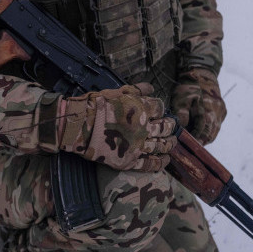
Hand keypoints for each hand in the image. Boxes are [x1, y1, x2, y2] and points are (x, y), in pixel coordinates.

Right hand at [47, 83, 175, 171]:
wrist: (79, 125)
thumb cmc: (96, 105)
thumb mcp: (118, 91)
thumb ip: (137, 89)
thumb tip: (151, 87)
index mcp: (142, 109)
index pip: (160, 108)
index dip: (162, 110)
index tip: (162, 112)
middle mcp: (143, 128)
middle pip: (165, 128)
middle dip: (170, 127)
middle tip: (173, 127)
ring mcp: (138, 146)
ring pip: (161, 146)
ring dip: (169, 144)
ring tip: (173, 143)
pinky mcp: (130, 161)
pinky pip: (150, 164)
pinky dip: (160, 163)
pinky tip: (165, 160)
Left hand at [171, 68, 225, 144]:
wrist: (202, 74)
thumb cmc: (189, 87)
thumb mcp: (181, 98)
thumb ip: (181, 114)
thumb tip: (182, 129)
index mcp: (207, 111)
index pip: (202, 132)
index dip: (195, 140)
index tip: (188, 145)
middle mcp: (217, 113)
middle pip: (211, 134)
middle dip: (202, 142)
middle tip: (192, 147)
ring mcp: (221, 112)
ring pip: (215, 130)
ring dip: (207, 137)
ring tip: (197, 141)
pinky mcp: (223, 110)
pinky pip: (218, 125)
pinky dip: (211, 130)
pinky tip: (203, 131)